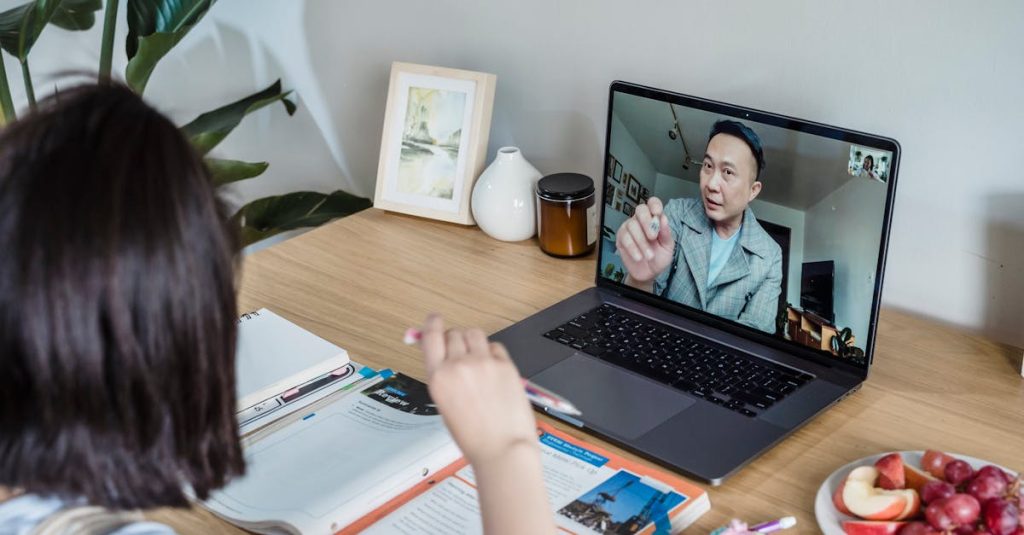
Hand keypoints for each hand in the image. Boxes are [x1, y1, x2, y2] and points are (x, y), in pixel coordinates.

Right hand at [419, 314, 537, 465]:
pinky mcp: (505, 365)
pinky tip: (493, 369)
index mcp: (438, 378)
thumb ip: (442, 375)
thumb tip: (438, 351)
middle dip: (456, 340)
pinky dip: (493, 353)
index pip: (431, 336)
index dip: (432, 324)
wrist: (502, 449)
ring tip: (478, 359)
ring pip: (475, 334)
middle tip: (461, 353)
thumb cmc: (474, 436)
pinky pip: (496, 346)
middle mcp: (459, 365)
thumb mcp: (445, 404)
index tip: (434, 319)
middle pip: (454, 333)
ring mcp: (484, 363)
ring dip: (474, 342)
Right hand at [615, 197, 673, 282]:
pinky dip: (633, 248)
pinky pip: (625, 238)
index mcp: (654, 218)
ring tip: (649, 256)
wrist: (649, 272)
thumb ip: (666, 233)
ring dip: (642, 242)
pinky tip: (639, 257)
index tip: (658, 213)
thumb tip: (664, 218)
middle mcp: (641, 220)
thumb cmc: (659, 257)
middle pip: (640, 209)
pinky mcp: (621, 238)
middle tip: (653, 237)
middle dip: (647, 222)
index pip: (652, 203)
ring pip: (632, 226)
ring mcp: (629, 228)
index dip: (654, 205)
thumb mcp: (668, 247)